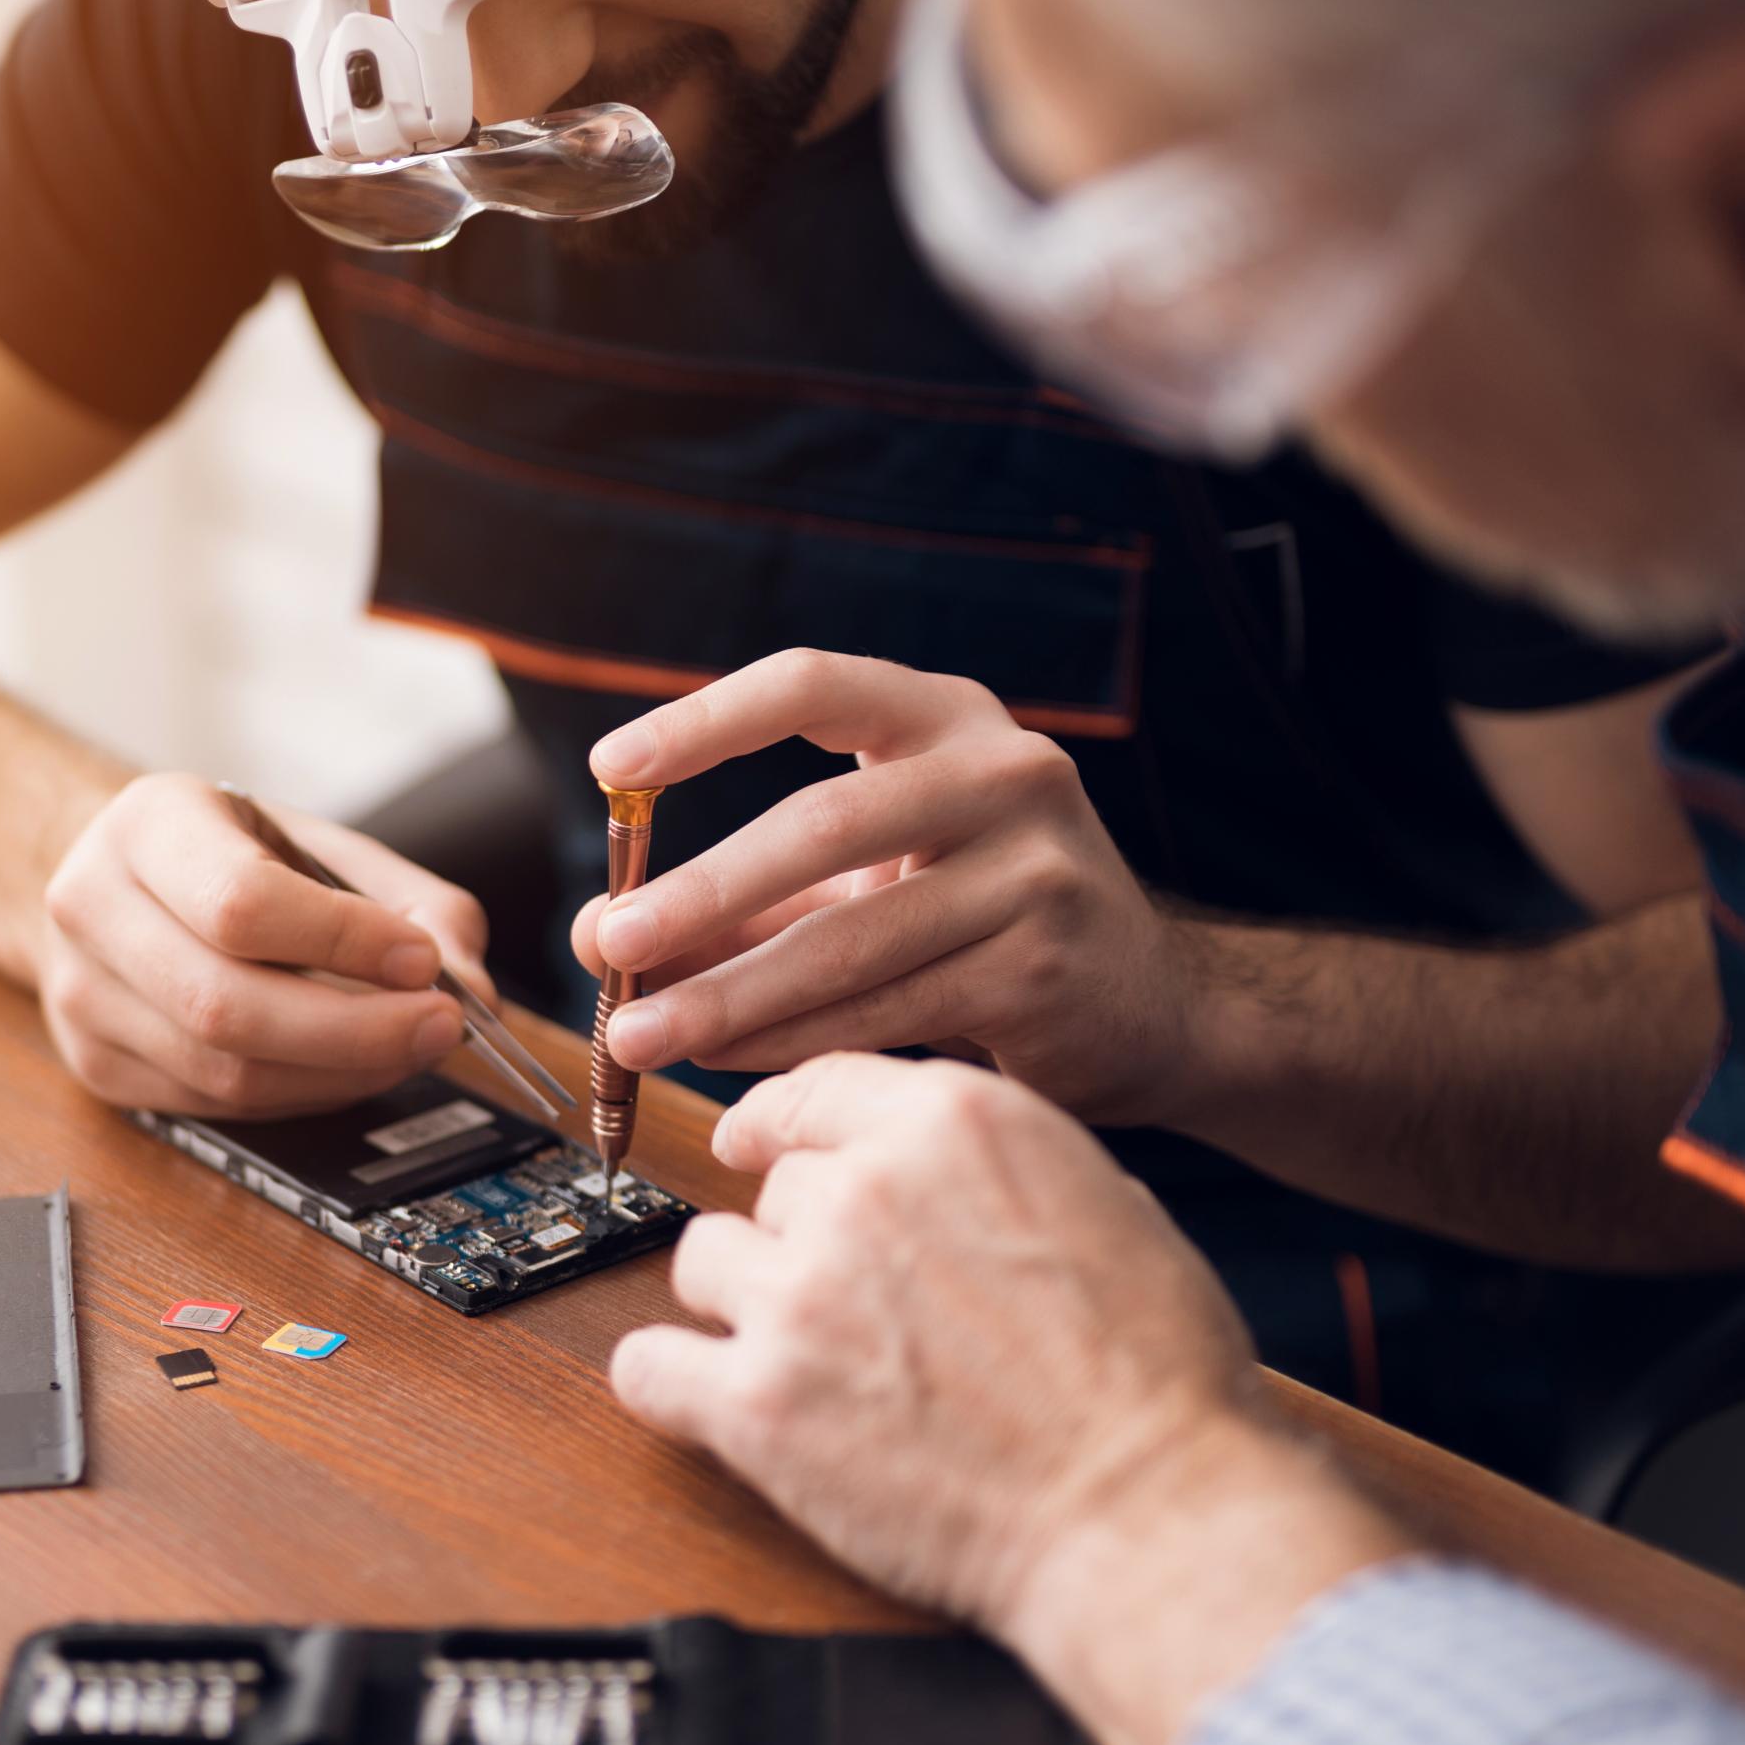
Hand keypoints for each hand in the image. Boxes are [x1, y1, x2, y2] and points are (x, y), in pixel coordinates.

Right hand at [41, 772, 491, 1115]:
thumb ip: (413, 904)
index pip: (242, 904)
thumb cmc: (236, 856)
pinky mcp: (95, 1064)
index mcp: (147, 824)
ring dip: (339, 1074)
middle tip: (441, 1028)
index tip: (423, 962)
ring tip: (407, 1048)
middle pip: (227, 1005)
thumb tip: (475, 991)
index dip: (343, 943)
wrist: (125, 879)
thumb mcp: (322, 845)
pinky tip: (348, 1068)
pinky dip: (302, 1096)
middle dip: (356, 1031)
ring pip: (223, 1072)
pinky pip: (215, 1106)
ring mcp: (80, 995)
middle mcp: (92, 907)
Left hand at [574, 650, 1199, 1125]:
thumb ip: (740, 900)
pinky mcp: (1042, 966)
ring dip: (731, 993)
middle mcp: (1005, 771)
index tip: (611, 768)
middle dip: (702, 891)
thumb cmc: (977, 923)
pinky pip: (887, 1009)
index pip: (813, 683)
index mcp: (946, 717)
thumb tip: (597, 934)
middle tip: (609, 945)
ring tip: (640, 1035)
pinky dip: (792, 1040)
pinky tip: (726, 1061)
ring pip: (849, 938)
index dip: (706, 720)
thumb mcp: (865, 883)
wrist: (1147, 1009)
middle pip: (821, 822)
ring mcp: (1037, 868)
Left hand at [609, 1055, 1410, 1744]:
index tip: (754, 1146)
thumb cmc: (1154, 1377)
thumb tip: (937, 1170)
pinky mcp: (757, 1404)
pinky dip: (671, 1383)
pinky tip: (709, 1398)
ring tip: (805, 1358)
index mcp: (952, 1124)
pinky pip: (648, 1366)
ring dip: (743, 1302)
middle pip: (773, 1187)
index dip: (780, 1126)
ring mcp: (800, 1295)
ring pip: (704, 1260)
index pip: (814, 1092)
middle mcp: (862, 1190)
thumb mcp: (1102, 1202)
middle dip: (802, 1239)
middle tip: (859, 1308)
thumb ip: (995, 1166)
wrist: (1146, 1511)